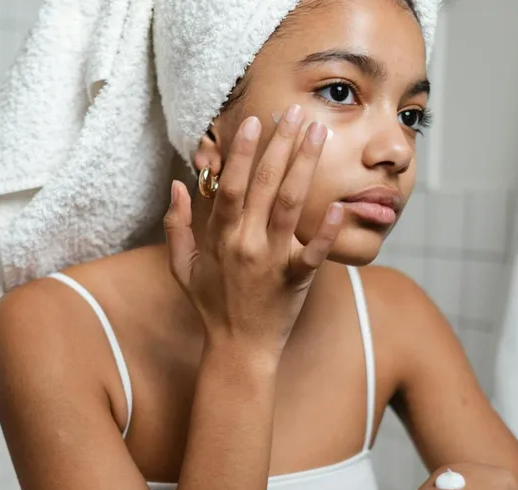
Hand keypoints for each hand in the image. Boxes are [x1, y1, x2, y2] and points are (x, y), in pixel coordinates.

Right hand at [163, 105, 344, 353]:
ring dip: (305, 166)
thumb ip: (176, 225)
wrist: (238, 349)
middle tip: (294, 111)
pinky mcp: (295, 280)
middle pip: (265, 185)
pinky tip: (341, 205)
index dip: (242, 152)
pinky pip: (314, 253)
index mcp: (221, 237)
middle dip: (280, 144)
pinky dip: (327, 231)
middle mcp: (246, 243)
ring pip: (290, 205)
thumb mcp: (183, 266)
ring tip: (319, 134)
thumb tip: (177, 185)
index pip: (232, 185)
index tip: (254, 121)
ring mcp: (271, 261)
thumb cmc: (212, 305)